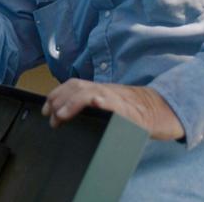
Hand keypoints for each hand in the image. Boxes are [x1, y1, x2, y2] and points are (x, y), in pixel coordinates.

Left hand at [41, 79, 184, 139]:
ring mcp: (115, 98)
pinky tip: (96, 102)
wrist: (158, 109)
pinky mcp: (127, 109)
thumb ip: (89, 106)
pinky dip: (104, 101)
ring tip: (61, 115)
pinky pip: (115, 103)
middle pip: (77, 87)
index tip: (45, 110)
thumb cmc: (130, 111)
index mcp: (97, 89)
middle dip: (59, 100)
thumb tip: (62, 116)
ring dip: (73, 102)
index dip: (56, 95)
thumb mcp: (106, 104)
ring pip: (91, 92)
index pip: (72, 85)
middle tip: (50, 117)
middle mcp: (104, 90)